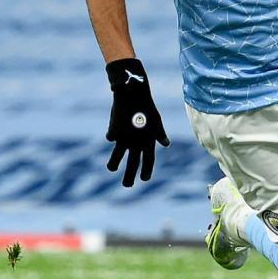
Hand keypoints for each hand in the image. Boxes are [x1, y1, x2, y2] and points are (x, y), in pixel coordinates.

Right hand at [104, 58, 170, 186]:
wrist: (133, 93)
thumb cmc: (146, 106)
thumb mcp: (156, 120)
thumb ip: (159, 134)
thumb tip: (166, 145)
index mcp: (150, 139)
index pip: (149, 159)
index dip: (147, 170)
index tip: (144, 179)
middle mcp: (137, 141)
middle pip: (133, 163)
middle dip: (130, 176)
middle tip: (127, 186)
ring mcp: (125, 137)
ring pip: (117, 156)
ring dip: (114, 163)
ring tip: (112, 169)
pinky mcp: (114, 131)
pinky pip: (111, 137)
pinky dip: (112, 136)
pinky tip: (112, 134)